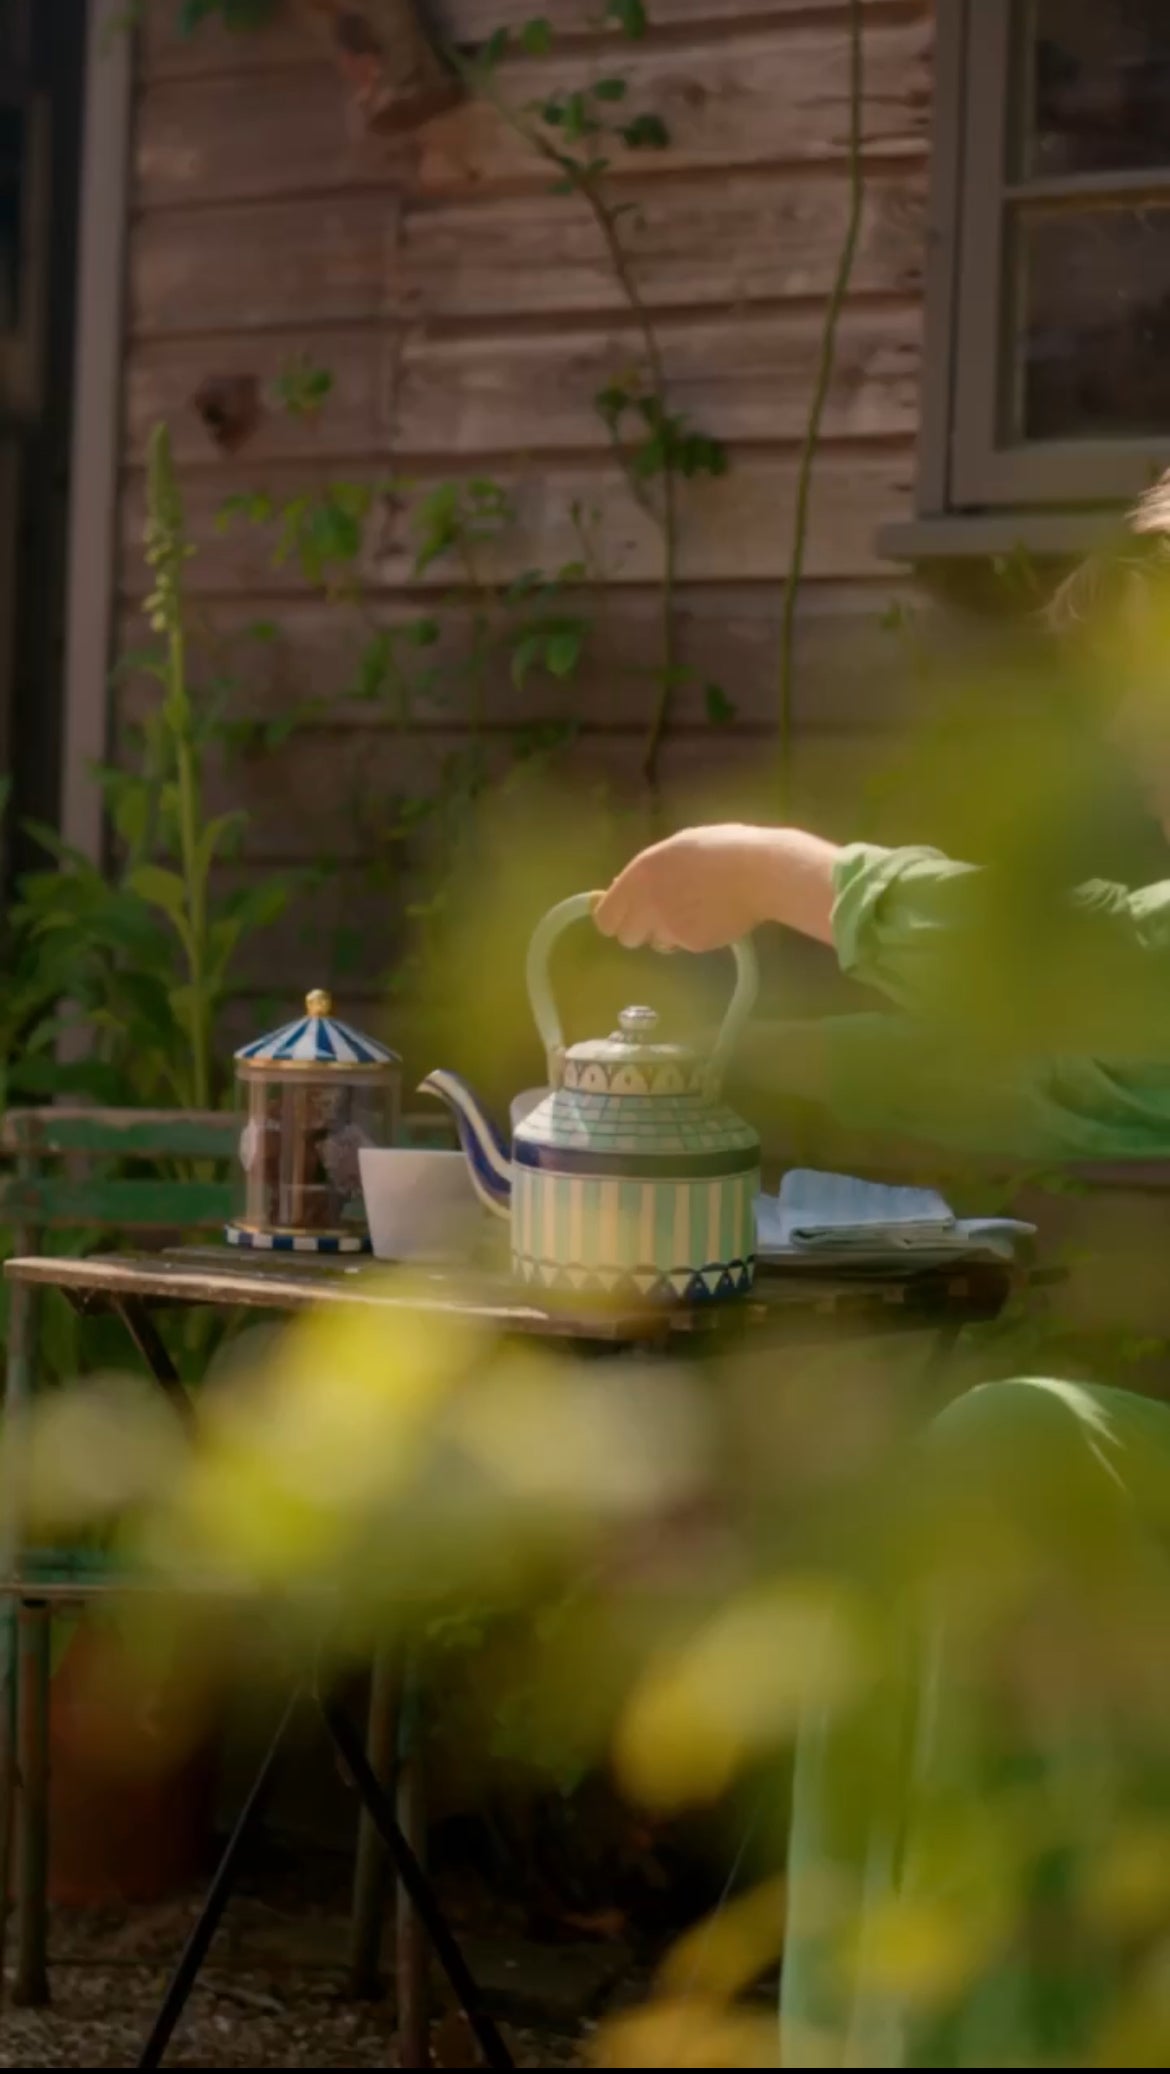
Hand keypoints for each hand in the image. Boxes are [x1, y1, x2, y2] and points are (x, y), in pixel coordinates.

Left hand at [595, 824, 785, 953]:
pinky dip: (693, 937)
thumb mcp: (678, 847)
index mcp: (640, 874)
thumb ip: (650, 870)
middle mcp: (648, 904)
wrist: (760, 872)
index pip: (605, 916)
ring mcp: (669, 927)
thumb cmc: (723, 848)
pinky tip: (712, 918)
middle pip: (626, 938)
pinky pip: (683, 945)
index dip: (614, 919)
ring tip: (694, 913)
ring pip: (656, 943)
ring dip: (667, 934)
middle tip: (660, 918)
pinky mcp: (692, 944)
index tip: (624, 918)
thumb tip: (627, 888)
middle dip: (640, 930)